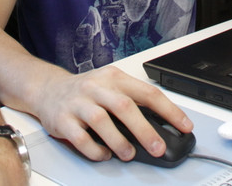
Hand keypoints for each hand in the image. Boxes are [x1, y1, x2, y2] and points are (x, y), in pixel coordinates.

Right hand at [32, 66, 191, 162]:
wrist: (47, 89)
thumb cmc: (86, 91)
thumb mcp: (111, 87)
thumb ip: (132, 101)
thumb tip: (161, 125)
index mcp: (114, 78)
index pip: (147, 92)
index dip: (169, 110)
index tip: (184, 126)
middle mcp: (97, 87)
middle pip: (125, 106)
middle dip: (145, 130)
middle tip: (158, 148)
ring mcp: (79, 102)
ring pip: (102, 121)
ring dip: (119, 141)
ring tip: (129, 154)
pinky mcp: (63, 120)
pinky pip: (81, 138)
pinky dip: (95, 150)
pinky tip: (104, 154)